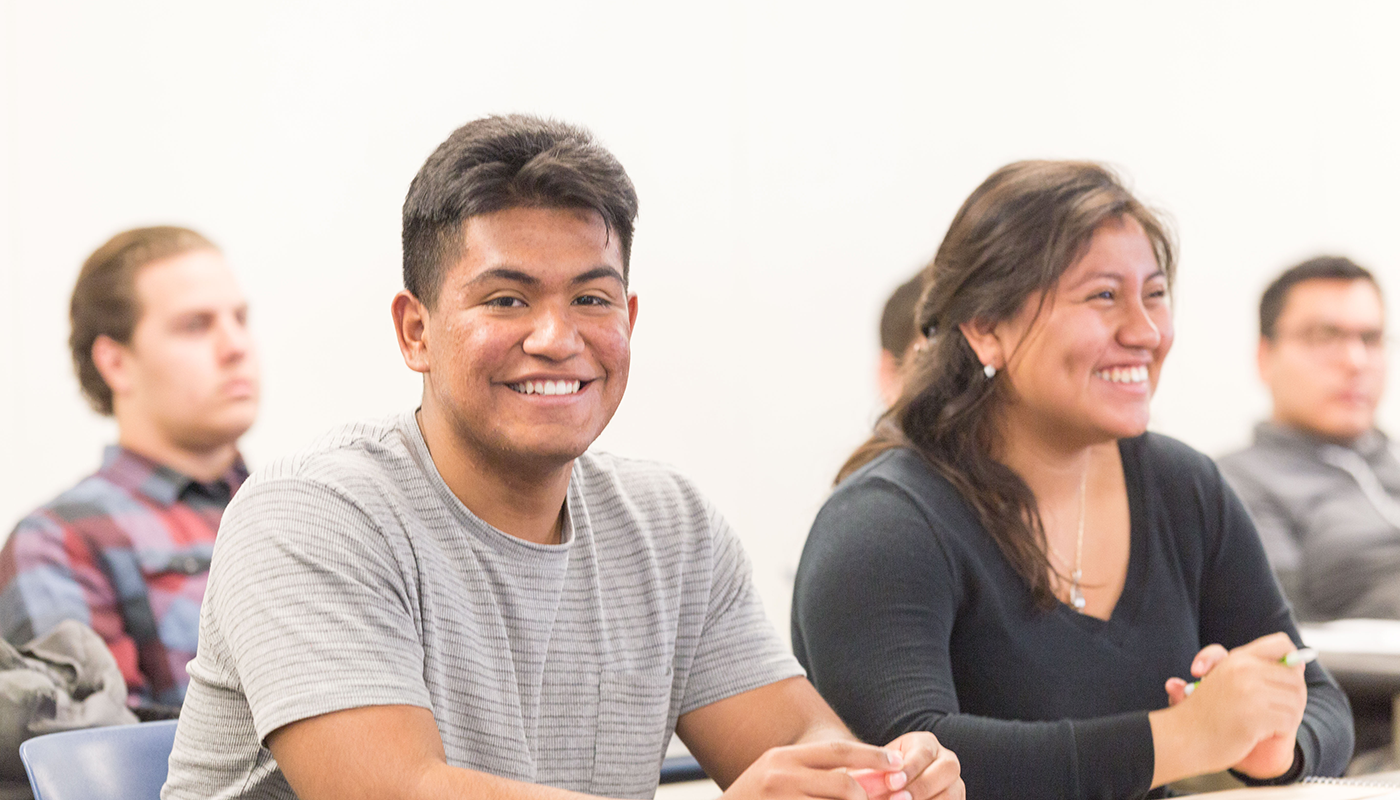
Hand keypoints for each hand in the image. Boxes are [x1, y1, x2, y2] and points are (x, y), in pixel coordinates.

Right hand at [721, 740, 907, 799]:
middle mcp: (781, 776)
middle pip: (843, 784)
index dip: (872, 756)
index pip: (838, 750)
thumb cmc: (758, 796)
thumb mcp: (779, 773)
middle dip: (867, 796)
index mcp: (785, 757)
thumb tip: (864, 776)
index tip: (897, 762)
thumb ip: (815, 771)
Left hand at [848, 732, 962, 799]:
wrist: (891, 789)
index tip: (891, 783)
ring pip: (954, 793)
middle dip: (921, 787)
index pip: (923, 752)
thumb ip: (873, 773)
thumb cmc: (881, 778)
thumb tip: (861, 782)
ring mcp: (955, 783)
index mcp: (926, 744)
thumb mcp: (876, 770)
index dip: (909, 769)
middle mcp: (946, 761)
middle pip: (947, 769)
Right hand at [1159, 632, 1305, 778]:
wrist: (1182, 738)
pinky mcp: (1254, 716)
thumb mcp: (1222, 679)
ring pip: (1296, 702)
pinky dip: (1281, 731)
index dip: (1292, 660)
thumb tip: (1299, 665)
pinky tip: (1262, 734)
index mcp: (1237, 659)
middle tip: (1278, 711)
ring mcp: (1249, 693)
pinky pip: (1288, 721)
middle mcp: (1244, 670)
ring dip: (1288, 717)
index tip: (1290, 676)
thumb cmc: (1203, 713)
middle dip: (1293, 698)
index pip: (1281, 645)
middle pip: (1295, 679)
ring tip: (1268, 724)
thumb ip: (1255, 669)